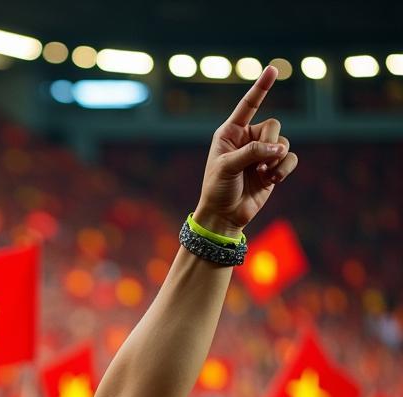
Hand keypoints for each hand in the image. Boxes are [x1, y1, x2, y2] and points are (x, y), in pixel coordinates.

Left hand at [194, 67, 298, 237]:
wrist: (224, 216)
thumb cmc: (218, 189)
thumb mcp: (227, 167)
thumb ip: (251, 152)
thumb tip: (279, 148)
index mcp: (230, 132)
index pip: (248, 105)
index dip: (261, 87)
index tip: (273, 69)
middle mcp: (248, 139)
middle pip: (273, 125)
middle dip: (270, 143)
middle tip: (259, 163)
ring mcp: (262, 153)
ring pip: (284, 142)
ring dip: (277, 159)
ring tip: (264, 173)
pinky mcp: (273, 167)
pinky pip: (290, 158)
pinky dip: (284, 168)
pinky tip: (272, 179)